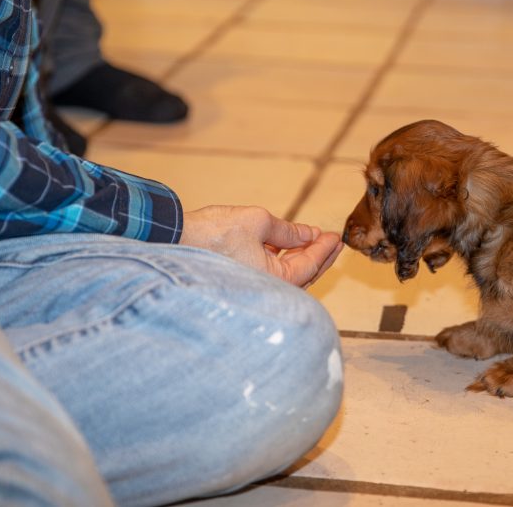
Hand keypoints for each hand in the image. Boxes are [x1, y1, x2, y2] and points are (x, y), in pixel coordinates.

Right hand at [179, 205, 342, 287]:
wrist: (176, 239)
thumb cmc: (215, 233)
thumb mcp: (259, 222)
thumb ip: (288, 230)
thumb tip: (308, 234)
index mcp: (276, 279)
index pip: (310, 264)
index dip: (324, 248)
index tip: (336, 236)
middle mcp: (267, 290)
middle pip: (303, 274)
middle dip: (319, 255)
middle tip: (333, 241)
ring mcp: (255, 287)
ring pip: (287, 275)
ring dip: (301, 257)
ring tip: (313, 239)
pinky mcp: (243, 280)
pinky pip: (270, 273)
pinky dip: (282, 259)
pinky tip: (287, 244)